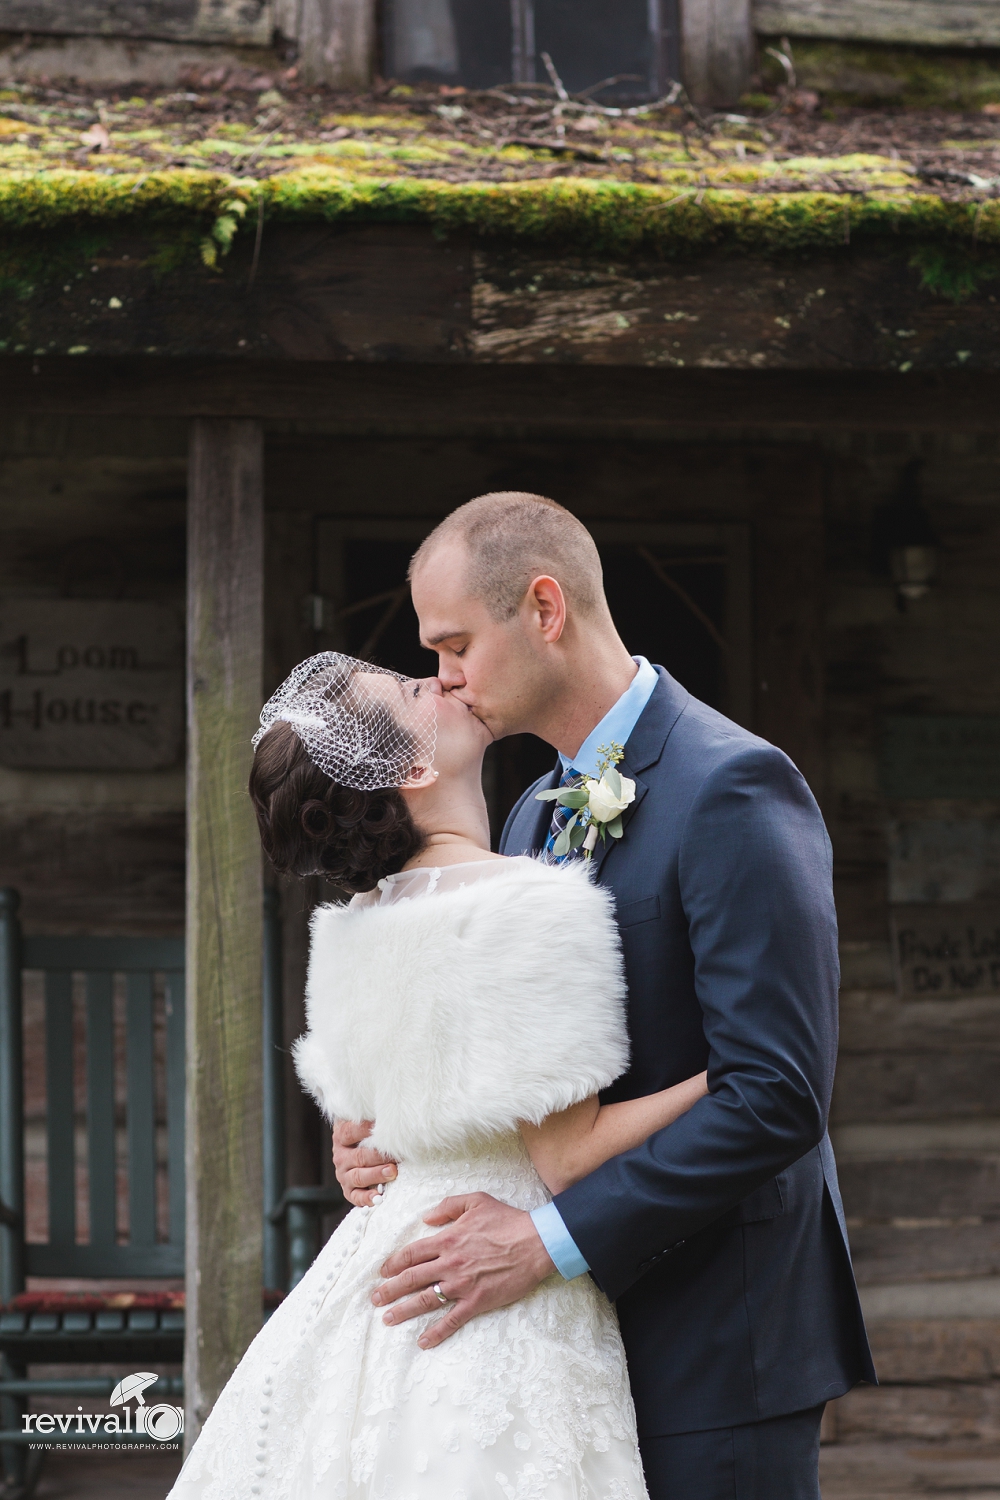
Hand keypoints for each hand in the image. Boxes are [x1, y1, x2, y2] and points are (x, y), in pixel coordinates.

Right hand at [332, 1118, 397, 1206]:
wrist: (353, 1151)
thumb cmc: (365, 1134)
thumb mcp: (362, 1122)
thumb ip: (371, 1118)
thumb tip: (390, 1113)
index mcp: (341, 1136)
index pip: (351, 1132)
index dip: (366, 1130)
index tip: (383, 1128)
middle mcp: (340, 1156)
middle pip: (359, 1156)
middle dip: (378, 1157)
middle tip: (394, 1156)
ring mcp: (343, 1174)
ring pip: (358, 1176)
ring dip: (376, 1174)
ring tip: (392, 1172)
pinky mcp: (348, 1190)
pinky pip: (356, 1196)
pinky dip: (367, 1198)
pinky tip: (379, 1196)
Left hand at [372, 1193, 554, 1347]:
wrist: (536, 1243)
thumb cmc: (507, 1220)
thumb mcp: (476, 1201)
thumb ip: (448, 1206)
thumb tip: (426, 1217)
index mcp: (448, 1239)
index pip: (412, 1254)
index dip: (394, 1264)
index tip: (382, 1272)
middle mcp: (449, 1263)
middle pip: (411, 1278)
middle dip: (390, 1289)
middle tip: (375, 1299)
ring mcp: (462, 1284)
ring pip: (425, 1300)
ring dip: (404, 1310)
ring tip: (388, 1319)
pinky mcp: (477, 1302)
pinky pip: (451, 1320)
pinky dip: (436, 1333)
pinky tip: (423, 1342)